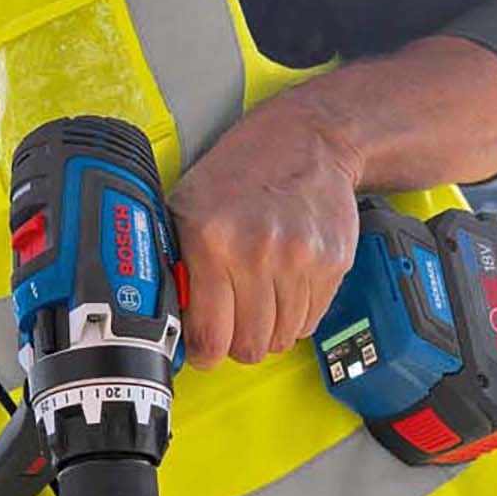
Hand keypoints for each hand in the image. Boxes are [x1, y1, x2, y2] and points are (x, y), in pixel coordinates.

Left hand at [168, 95, 362, 367]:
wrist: (306, 140)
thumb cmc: (239, 173)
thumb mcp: (186, 207)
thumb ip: (176, 262)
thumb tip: (163, 316)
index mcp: (212, 241)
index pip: (210, 335)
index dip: (203, 354)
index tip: (202, 352)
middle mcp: (257, 253)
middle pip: (250, 345)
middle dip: (236, 345)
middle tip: (231, 327)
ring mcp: (300, 260)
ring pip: (282, 338)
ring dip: (267, 331)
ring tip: (258, 302)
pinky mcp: (333, 263)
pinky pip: (311, 321)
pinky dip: (295, 316)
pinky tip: (283, 290)